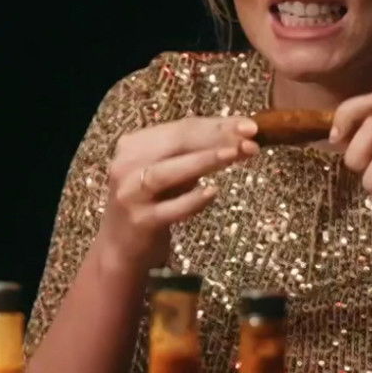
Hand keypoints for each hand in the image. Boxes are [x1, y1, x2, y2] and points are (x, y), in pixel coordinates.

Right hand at [98, 116, 259, 271]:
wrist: (121, 247)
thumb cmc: (151, 203)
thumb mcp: (168, 174)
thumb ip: (194, 155)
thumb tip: (240, 138)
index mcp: (133, 145)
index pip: (181, 128)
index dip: (217, 124)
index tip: (249, 125)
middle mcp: (126, 165)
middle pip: (175, 143)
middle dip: (216, 137)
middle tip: (250, 137)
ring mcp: (130, 194)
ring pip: (167, 172)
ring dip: (202, 161)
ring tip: (233, 154)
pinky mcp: (139, 221)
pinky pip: (169, 208)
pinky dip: (192, 200)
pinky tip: (212, 192)